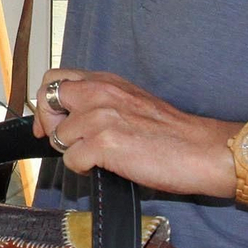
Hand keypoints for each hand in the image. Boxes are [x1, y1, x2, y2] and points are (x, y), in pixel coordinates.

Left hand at [33, 68, 236, 198]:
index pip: (56, 77)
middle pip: (47, 99)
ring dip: (72, 151)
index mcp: (106, 81)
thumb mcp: (131, 102)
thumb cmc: (171, 132)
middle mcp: (100, 92)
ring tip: (97, 158)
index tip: (48, 122)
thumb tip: (71, 116)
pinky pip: (71, 160)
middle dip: (49, 123)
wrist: (201, 150)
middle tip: (62, 141)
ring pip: (59, 136)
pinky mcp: (104, 143)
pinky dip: (83, 169)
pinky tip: (103, 168)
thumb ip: (101, 101)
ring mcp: (100, 116)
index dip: (45, 101)